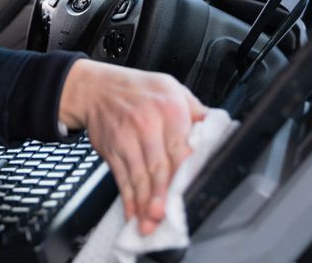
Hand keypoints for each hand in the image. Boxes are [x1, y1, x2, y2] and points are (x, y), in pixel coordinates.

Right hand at [58, 59, 205, 234]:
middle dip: (161, 194)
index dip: (184, 172)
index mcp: (169, 109)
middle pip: (158, 166)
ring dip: (144, 202)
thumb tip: (217, 127)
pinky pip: (121, 178)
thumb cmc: (137, 89)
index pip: (180, 147)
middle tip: (164, 215)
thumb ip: (195, 109)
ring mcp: (126, 139)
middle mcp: (147, 124)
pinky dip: (127, 198)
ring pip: (138, 176)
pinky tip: (132, 213)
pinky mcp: (112, 151)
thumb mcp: (171, 87)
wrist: (95, 87)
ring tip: (149, 223)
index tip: (189, 191)